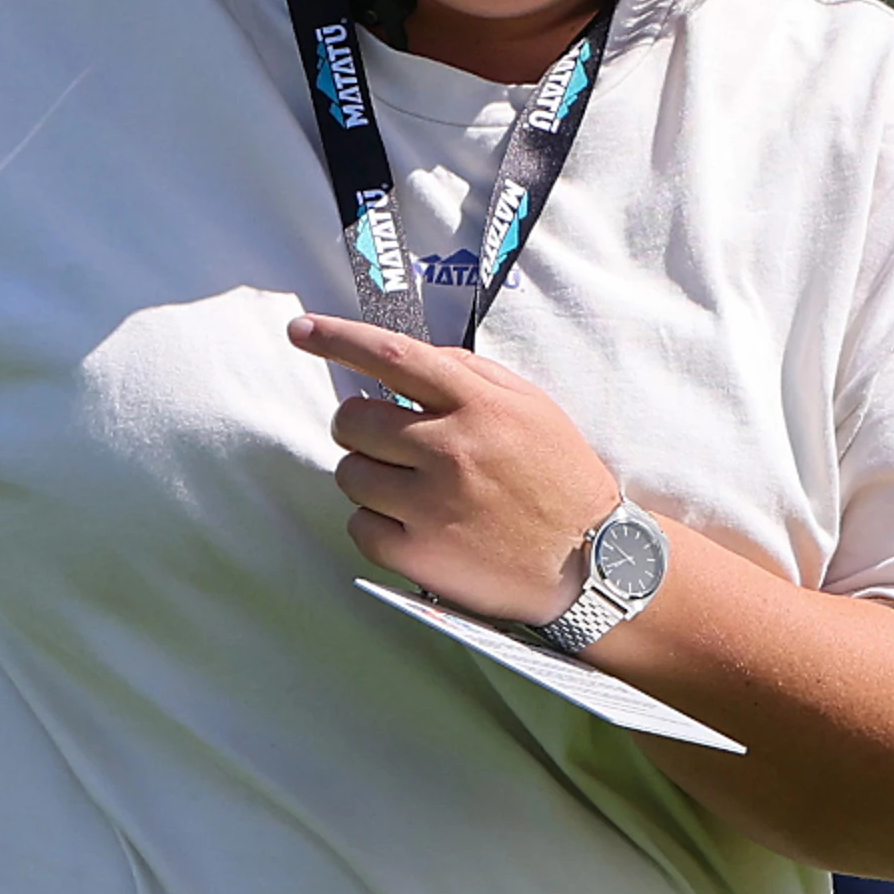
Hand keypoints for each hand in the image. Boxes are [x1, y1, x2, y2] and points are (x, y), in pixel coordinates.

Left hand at [287, 312, 623, 624]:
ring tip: (411, 490)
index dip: (336, 338)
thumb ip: (470, 374)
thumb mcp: (529, 406)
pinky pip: (359, 527)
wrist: (593, 561)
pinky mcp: (419, 555)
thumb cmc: (558, 476)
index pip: (391, 355)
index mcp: (477, 405)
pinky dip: (377, 525)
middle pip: (352, 421)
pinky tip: (414, 526)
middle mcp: (449, 450)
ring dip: (369, 478)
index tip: (301, 331)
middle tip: (388, 444)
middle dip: (359, 429)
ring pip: (350, 474)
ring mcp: (431, 505)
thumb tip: (408, 360)